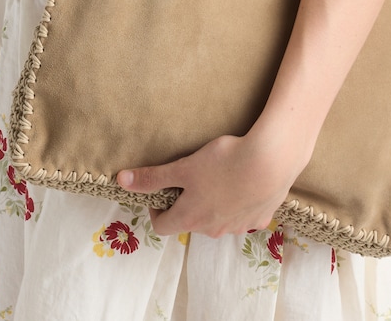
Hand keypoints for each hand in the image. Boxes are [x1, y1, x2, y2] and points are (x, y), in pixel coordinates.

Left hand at [115, 127, 309, 238]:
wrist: (270, 160)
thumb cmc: (223, 163)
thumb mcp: (183, 167)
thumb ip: (152, 177)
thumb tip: (121, 180)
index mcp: (190, 218)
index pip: (162, 226)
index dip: (156, 210)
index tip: (160, 192)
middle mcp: (212, 230)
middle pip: (191, 222)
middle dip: (186, 203)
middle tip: (191, 178)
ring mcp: (238, 227)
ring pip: (217, 219)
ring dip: (213, 204)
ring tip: (219, 176)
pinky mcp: (259, 219)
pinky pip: (242, 215)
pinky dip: (238, 203)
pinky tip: (243, 182)